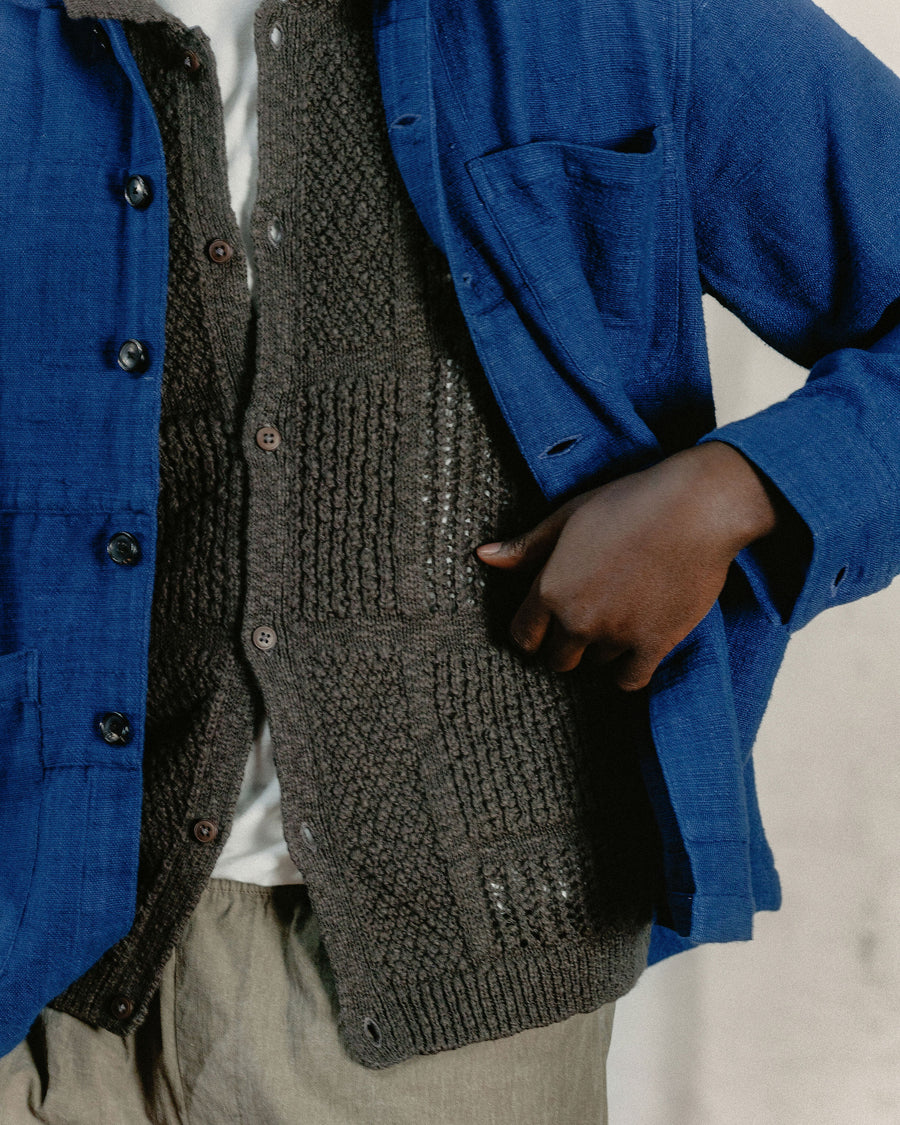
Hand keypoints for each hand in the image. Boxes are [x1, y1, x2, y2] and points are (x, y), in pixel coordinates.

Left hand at [475, 442, 779, 689]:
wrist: (695, 508)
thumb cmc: (629, 503)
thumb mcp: (568, 517)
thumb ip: (527, 547)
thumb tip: (484, 557)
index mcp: (550, 588)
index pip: (524, 636)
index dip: (533, 633)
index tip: (546, 626)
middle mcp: (577, 619)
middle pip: (558, 659)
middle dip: (567, 644)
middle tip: (587, 620)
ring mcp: (615, 635)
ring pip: (597, 663)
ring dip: (604, 648)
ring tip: (622, 613)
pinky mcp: (654, 645)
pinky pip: (629, 680)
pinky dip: (630, 670)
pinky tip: (636, 648)